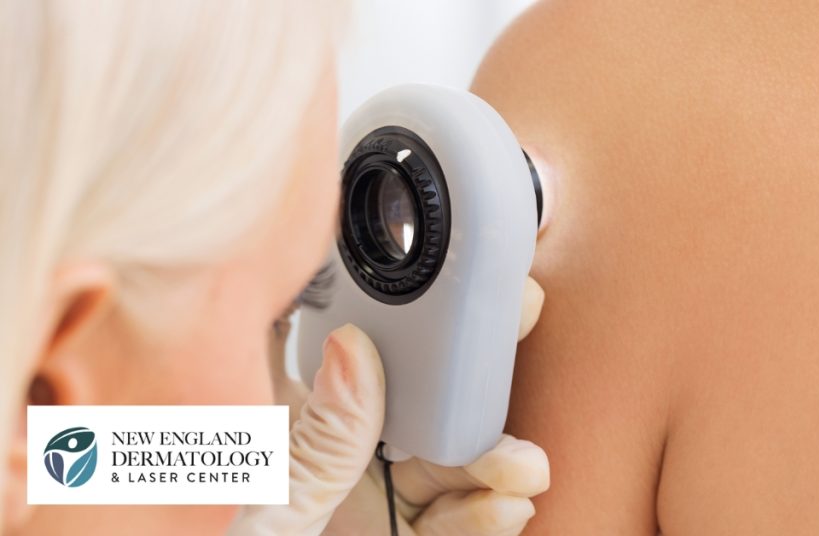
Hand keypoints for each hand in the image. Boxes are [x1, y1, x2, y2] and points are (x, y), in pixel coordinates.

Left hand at [233, 276, 547, 534]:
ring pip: (444, 473)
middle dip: (473, 403)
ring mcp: (363, 506)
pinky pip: (447, 529)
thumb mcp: (255, 514)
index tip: (468, 301)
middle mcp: (328, 460)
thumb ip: (310, 444)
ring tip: (523, 470)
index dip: (414, 323)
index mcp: (282, 428)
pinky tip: (507, 511)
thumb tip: (353, 349)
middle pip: (418, 413)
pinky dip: (481, 521)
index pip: (353, 357)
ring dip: (493, 469)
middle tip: (514, 385)